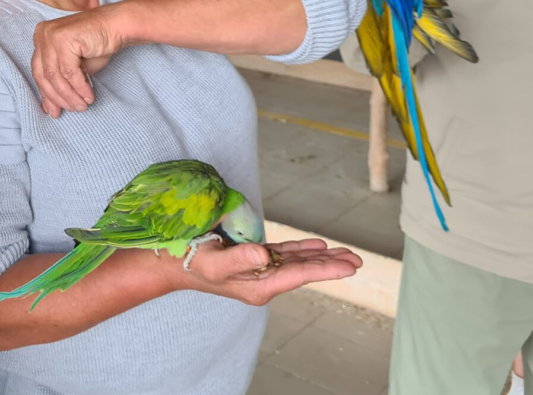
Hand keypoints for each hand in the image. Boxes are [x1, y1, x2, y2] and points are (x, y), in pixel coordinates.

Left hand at [31, 6, 123, 116]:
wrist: (116, 26)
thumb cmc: (96, 45)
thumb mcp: (73, 67)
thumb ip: (60, 81)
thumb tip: (50, 107)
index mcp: (40, 39)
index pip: (38, 72)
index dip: (46, 95)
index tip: (54, 112)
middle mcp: (41, 34)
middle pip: (43, 75)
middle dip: (57, 97)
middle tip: (71, 110)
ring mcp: (51, 35)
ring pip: (55, 75)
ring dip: (69, 95)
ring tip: (81, 105)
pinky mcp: (63, 39)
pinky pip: (69, 72)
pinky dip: (79, 87)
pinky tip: (88, 95)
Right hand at [167, 238, 362, 305]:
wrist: (174, 263)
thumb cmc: (192, 262)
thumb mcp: (214, 263)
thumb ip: (239, 258)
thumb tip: (264, 254)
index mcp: (258, 286)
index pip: (299, 275)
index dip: (325, 269)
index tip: (349, 267)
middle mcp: (262, 280)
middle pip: (303, 271)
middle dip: (330, 265)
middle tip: (358, 260)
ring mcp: (259, 270)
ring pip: (297, 263)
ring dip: (321, 257)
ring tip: (346, 254)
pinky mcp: (253, 259)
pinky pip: (283, 255)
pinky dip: (301, 250)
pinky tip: (316, 246)